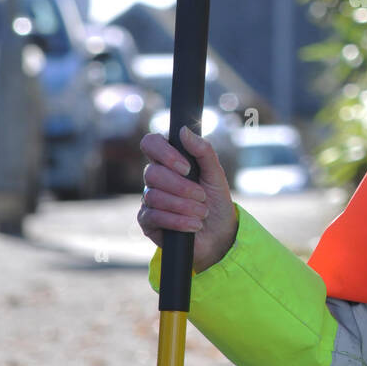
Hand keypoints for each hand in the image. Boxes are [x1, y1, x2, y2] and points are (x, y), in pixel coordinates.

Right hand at [137, 125, 237, 272]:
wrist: (219, 234)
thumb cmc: (215, 201)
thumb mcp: (216, 174)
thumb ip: (203, 151)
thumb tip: (184, 131)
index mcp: (168, 161)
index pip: (150, 143)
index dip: (164, 152)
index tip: (186, 167)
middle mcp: (154, 179)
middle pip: (152, 173)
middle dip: (181, 187)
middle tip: (202, 196)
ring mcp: (148, 200)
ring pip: (154, 196)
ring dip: (184, 206)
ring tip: (202, 213)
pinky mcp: (147, 222)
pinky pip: (154, 216)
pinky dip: (178, 221)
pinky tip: (194, 225)